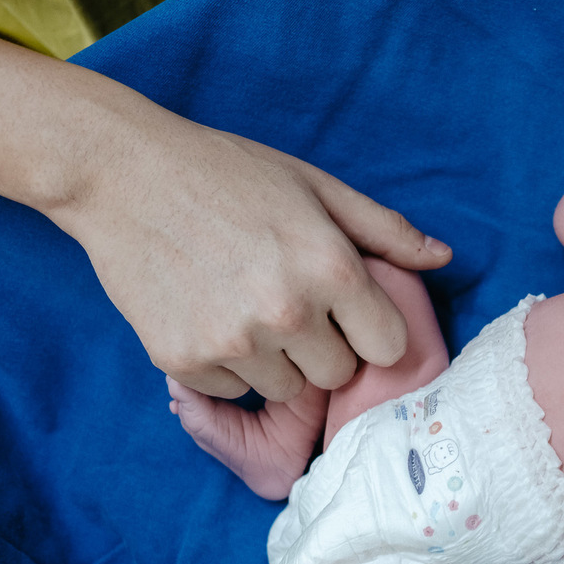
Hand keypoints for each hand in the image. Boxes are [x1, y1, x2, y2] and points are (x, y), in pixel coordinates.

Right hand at [52, 118, 451, 401]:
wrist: (121, 173)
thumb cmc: (228, 173)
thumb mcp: (315, 186)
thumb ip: (384, 230)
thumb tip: (442, 258)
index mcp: (330, 268)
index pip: (387, 347)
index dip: (368, 331)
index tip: (345, 312)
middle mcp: (287, 313)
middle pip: (337, 375)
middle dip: (322, 347)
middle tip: (286, 301)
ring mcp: (232, 343)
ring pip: (286, 389)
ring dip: (275, 360)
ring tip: (243, 304)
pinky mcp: (183, 360)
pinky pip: (231, 390)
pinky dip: (225, 364)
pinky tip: (206, 313)